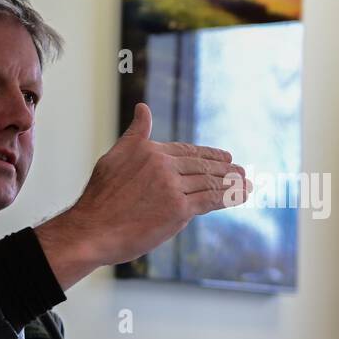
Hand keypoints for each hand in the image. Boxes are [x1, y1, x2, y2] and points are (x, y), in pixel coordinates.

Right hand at [35, 103, 250, 288]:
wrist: (91, 229)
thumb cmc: (100, 198)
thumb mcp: (115, 157)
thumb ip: (135, 135)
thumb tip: (143, 108)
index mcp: (150, 150)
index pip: (188, 151)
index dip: (209, 154)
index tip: (225, 156)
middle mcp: (163, 165)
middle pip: (202, 166)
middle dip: (225, 168)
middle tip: (241, 170)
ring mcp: (172, 187)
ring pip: (209, 183)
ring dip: (232, 183)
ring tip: (247, 183)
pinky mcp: (178, 210)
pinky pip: (210, 201)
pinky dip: (228, 198)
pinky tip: (241, 196)